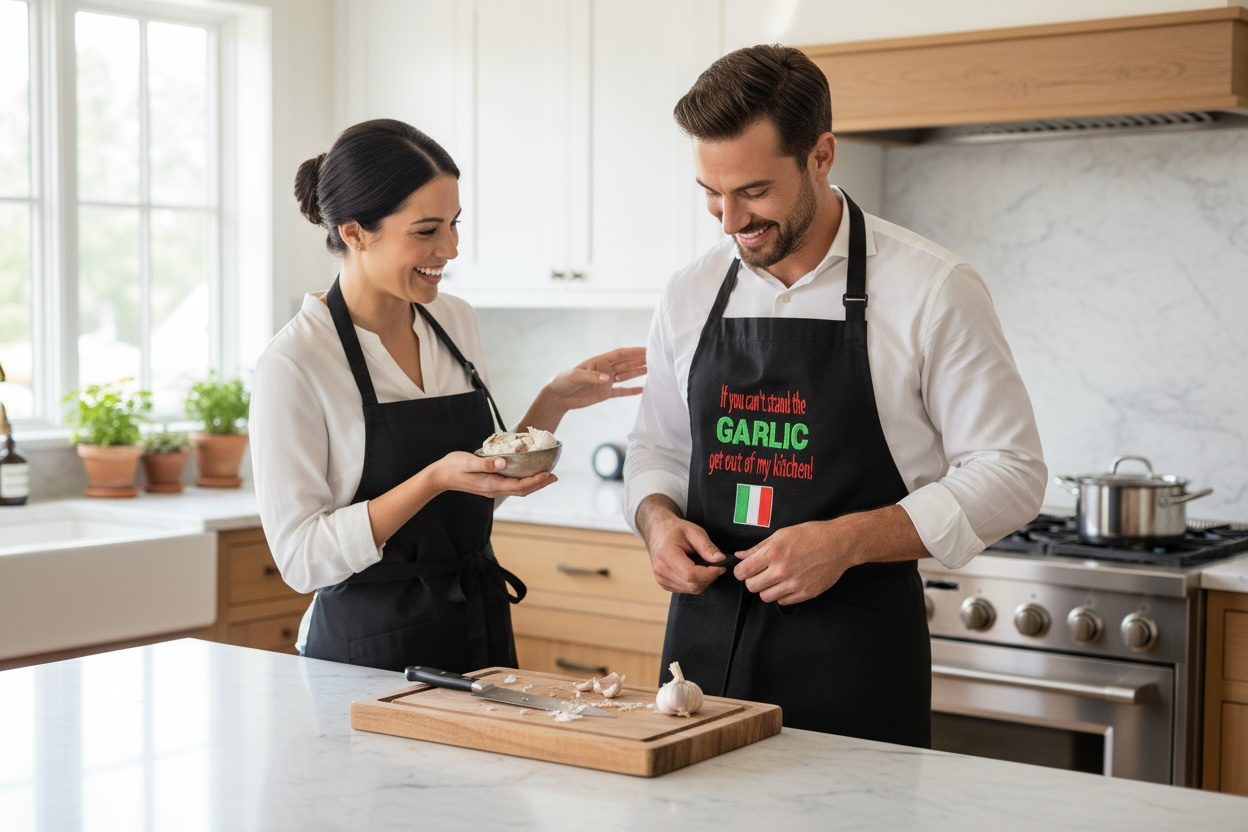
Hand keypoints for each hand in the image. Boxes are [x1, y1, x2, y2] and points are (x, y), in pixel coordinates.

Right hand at [431, 451, 556, 497]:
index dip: (536, 480)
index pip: (519, 485)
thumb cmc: (453, 467)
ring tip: (546, 476)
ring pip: (518, 488)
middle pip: (522, 490)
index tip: (548, 473)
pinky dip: (523, 481)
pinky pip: (511, 485)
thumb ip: (487, 463)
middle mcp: (494, 489)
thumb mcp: (469, 462)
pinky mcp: (489, 485)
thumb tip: (504, 463)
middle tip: (555, 476)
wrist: (439, 477)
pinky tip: (526, 473)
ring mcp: (491, 488)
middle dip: (540, 483)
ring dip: (533, 483)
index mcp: (491, 484)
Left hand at [544, 346, 645, 411]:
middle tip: (656, 358)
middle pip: (626, 364)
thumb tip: (608, 379)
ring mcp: (606, 382)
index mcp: (600, 361)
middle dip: (640, 360)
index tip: (647, 349)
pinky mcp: (604, 394)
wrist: (558, 396)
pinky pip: (621, 391)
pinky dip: (631, 391)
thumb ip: (592, 377)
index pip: (620, 354)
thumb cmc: (564, 381)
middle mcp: (605, 370)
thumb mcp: (576, 376)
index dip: (634, 351)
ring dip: (638, 372)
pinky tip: (642, 389)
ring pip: (626, 375)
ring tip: (653, 369)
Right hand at [637, 496, 725, 594]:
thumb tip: (721, 559)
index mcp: (666, 554)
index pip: (691, 574)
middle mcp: (661, 570)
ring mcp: (661, 579)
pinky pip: (686, 589)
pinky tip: (695, 569)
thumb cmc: (675, 530)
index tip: (721, 566)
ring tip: (704, 565)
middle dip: (709, 577)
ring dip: (703, 580)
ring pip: (691, 589)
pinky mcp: (664, 584)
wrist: (658, 531)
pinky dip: (695, 582)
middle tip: (716, 565)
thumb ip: (707, 547)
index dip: (709, 573)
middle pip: (692, 585)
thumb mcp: (694, 532)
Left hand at [733, 519, 855, 604]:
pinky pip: (783, 602)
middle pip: (752, 586)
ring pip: (766, 597)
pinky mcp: (805, 593)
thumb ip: (758, 547)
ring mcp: (794, 584)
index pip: (743, 571)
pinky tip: (787, 583)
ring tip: (775, 578)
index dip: (740, 571)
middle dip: (752, 580)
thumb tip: (740, 555)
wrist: (839, 544)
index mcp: (773, 553)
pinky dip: (781, 594)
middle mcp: (782, 570)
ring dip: (767, 589)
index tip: (744, 569)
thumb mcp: (781, 534)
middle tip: (760, 573)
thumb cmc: (812, 535)